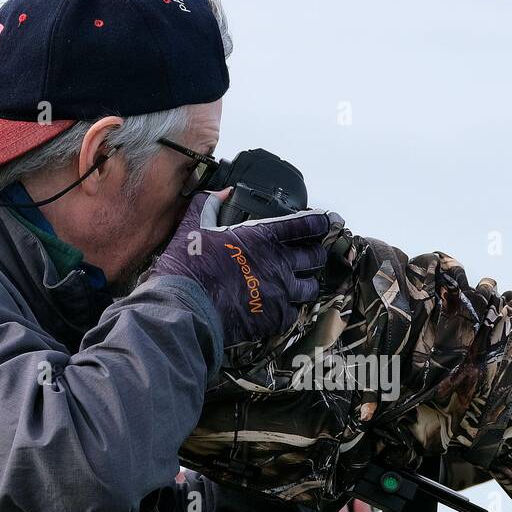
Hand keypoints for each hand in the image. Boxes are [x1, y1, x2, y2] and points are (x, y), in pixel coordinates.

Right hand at [149, 191, 338, 345]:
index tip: (328, 221)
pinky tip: (281, 307)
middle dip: (316, 253)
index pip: (307, 224)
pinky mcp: (274, 319)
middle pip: (316, 257)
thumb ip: (209, 204)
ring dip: (306, 283)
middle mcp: (279, 264)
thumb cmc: (188, 267)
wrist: (183, 309)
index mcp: (263, 237)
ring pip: (311, 288)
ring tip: (297, 283)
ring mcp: (280, 293)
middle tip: (310, 254)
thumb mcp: (193, 226)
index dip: (321, 221)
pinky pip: (296, 315)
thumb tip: (222, 193)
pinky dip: (291, 310)